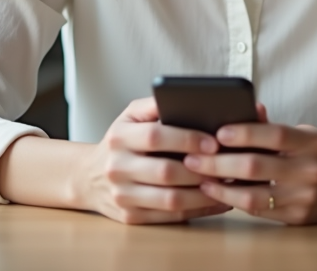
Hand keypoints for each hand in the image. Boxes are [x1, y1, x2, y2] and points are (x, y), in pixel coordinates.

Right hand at [80, 97, 230, 224]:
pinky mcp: (130, 217)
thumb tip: (193, 100)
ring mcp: (122, 196)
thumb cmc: (122, 141)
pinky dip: (199, 210)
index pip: (155, 137)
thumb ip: (157, 105)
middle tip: (228, 165)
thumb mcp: (131, 116)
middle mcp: (116, 168)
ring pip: (170, 200)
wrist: (88, 177)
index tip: (214, 142)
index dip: (187, 139)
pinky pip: (170, 217)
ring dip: (204, 194)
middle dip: (201, 169)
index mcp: (119, 137)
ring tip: (227, 183)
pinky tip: (218, 201)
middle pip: (165, 172)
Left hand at [183, 113, 316, 224]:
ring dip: (221, 187)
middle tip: (192, 157)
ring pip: (254, 194)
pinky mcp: (296, 217)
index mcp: (311, 143)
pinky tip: (218, 193)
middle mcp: (310, 170)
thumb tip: (249, 108)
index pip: (275, 135)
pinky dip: (234, 201)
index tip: (217, 132)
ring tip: (199, 178)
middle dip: (219, 162)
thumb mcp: (303, 132)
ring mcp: (304, 197)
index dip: (245, 133)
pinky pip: (259, 210)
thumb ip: (273, 126)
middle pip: (257, 166)